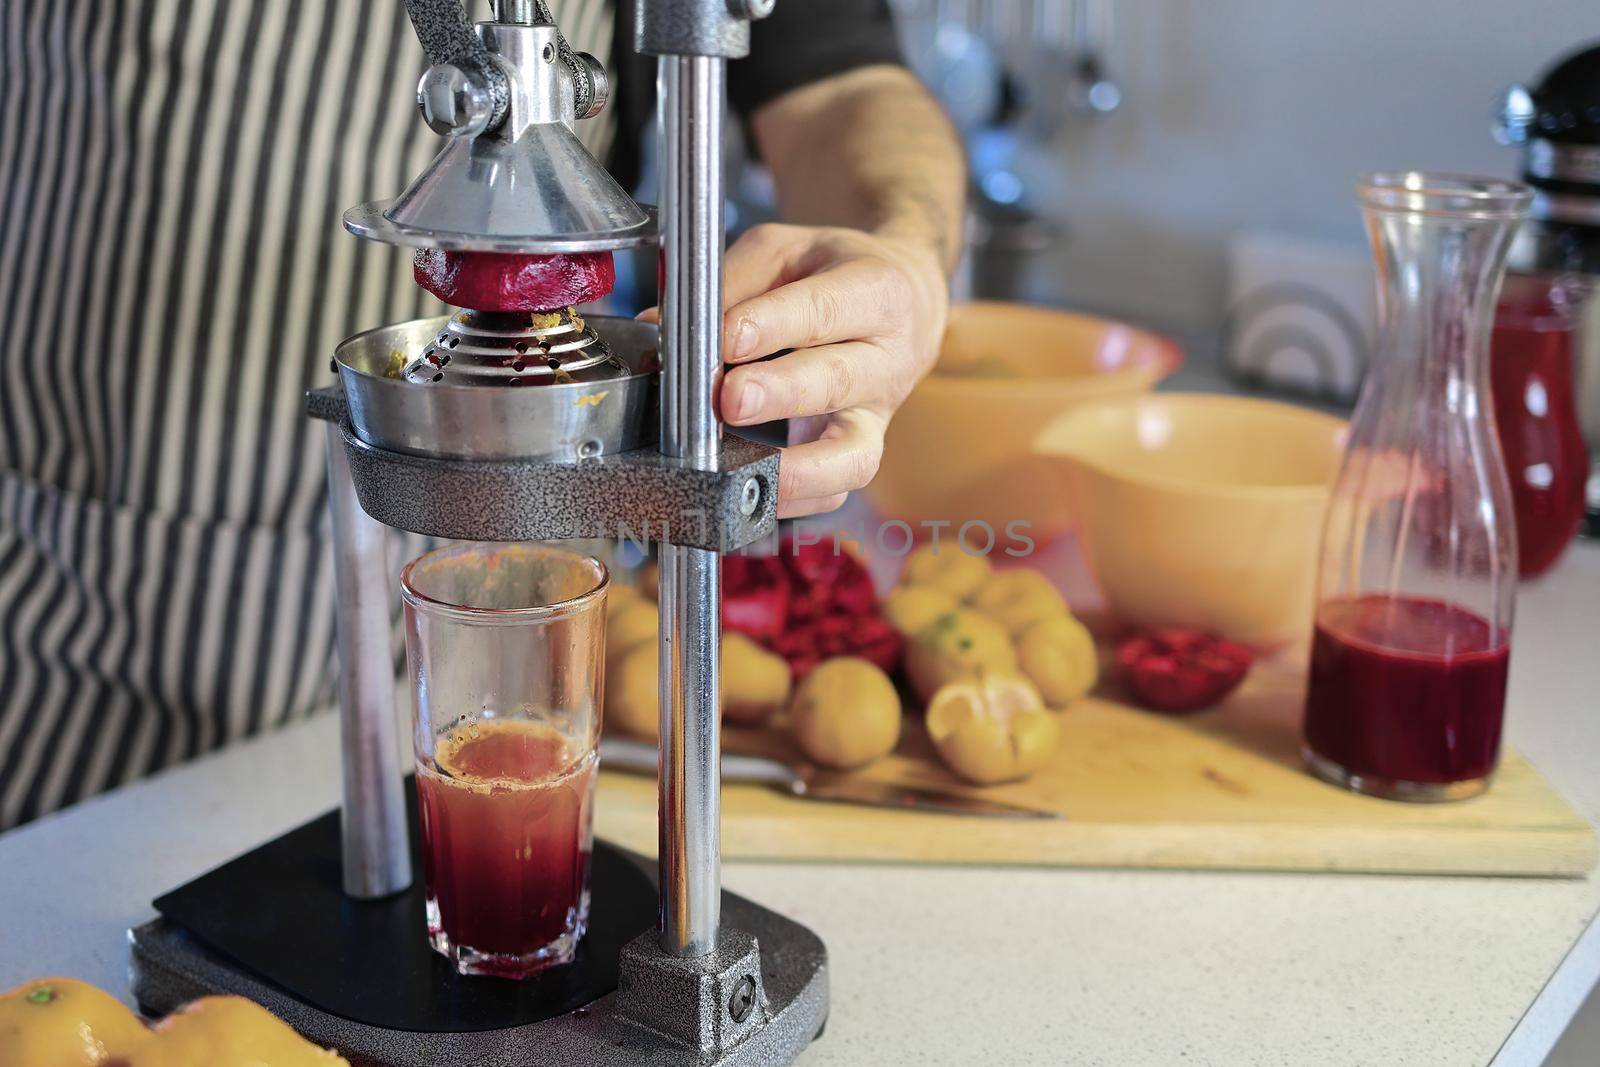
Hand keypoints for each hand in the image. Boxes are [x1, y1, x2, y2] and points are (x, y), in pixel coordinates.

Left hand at [715, 223, 948, 516]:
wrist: (906, 302)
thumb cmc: (834, 274)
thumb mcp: (786, 252)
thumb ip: (728, 284)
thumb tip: (657, 327)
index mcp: (876, 292)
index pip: (822, 311)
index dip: (772, 326)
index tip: (726, 338)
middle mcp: (888, 359)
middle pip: (838, 382)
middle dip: (781, 394)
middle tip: (730, 400)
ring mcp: (878, 414)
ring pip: (853, 454)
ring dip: (797, 469)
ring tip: (743, 469)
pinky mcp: (863, 450)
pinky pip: (837, 490)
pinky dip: (797, 500)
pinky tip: (753, 493)